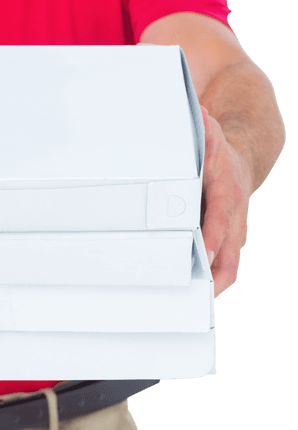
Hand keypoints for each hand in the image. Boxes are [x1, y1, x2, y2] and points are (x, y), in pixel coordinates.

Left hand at [200, 105, 252, 297]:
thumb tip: (201, 116)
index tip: (203, 253)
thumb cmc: (220, 154)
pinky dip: (206, 288)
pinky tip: (188, 305)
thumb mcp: (211, 136)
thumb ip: (206, 130)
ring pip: (225, 271)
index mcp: (228, 196)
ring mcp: (229, 235)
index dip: (213, 238)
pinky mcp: (222, 244)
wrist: (242, 162)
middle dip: (213, 283)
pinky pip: (218, 270)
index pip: (221, 220)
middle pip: (228, 259)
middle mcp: (232, 221)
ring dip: (209, 292)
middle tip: (194, 301)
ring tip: (188, 313)